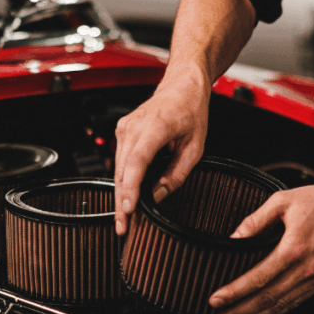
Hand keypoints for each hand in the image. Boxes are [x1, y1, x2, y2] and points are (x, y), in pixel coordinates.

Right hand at [114, 68, 210, 235]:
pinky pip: (120, 161)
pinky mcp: (122, 131)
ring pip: (119, 169)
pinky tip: (127, 195)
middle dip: (122, 202)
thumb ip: (177, 174)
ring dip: (121, 193)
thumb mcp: (195, 146)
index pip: (136, 163)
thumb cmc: (190, 109)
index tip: (129, 210)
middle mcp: (133, 127)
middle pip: (123, 172)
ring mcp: (125, 128)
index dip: (131, 189)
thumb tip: (159, 195)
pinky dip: (124, 179)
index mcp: (155, 127)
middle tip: (123, 227)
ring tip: (124, 217)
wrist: (181, 86)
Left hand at [208, 179, 313, 313]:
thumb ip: (255, 220)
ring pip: (281, 306)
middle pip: (267, 299)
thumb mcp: (282, 201)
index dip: (234, 292)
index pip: (258, 278)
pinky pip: (295, 303)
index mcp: (294, 248)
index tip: (216, 300)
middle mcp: (306, 268)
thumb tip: (233, 237)